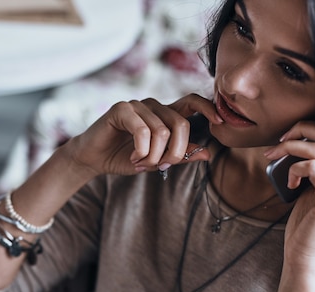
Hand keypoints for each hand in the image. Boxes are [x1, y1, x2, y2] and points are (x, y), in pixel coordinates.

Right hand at [65, 94, 222, 176]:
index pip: (192, 101)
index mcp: (164, 115)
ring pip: (162, 131)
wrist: (94, 159)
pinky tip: (133, 157)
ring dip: (154, 156)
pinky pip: (143, 131)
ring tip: (141, 163)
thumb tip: (207, 153)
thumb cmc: (124, 157)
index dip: (208, 108)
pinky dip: (142, 150)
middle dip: (175, 152)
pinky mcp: (121, 109)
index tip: (220, 122)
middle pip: (181, 124)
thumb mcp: (156, 160)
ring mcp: (137, 105)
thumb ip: (180, 156)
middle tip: (161, 166)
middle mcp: (153, 106)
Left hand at [265, 121, 314, 291]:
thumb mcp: (308, 189)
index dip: (311, 128)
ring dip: (289, 148)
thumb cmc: (303, 224)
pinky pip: (313, 167)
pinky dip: (295, 168)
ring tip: (272, 157)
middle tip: (278, 140)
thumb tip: (293, 142)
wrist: (304, 256)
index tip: (286, 136)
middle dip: (301, 129)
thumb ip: (310, 167)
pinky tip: (289, 182)